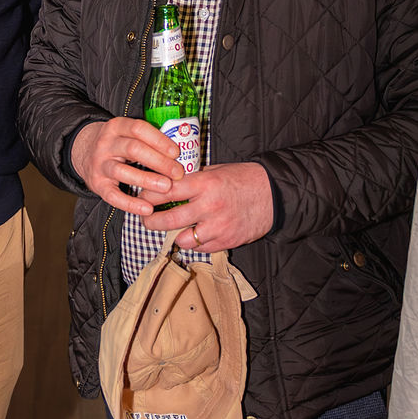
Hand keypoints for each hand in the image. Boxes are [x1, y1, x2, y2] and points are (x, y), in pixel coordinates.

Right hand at [70, 117, 184, 213]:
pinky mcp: (96, 184)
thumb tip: (182, 152)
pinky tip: (147, 209)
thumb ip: (147, 139)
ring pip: (122, 171)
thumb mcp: (127, 133)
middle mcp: (106, 143)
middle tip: (178, 173)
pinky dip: (131, 204)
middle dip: (159, 161)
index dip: (159, 140)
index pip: (138, 128)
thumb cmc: (117, 143)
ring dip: (147, 180)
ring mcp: (100, 164)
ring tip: (166, 187)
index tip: (176, 152)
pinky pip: (113, 195)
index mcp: (117, 126)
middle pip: (133, 149)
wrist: (83, 151)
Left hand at [144, 161, 273, 253]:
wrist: (275, 194)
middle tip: (146, 219)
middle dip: (151, 221)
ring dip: (174, 234)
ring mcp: (218, 227)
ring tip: (172, 228)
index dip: (149, 196)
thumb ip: (193, 179)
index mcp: (205, 184)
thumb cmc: (244, 179)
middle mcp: (209, 206)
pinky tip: (195, 234)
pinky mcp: (226, 241)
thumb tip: (168, 182)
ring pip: (182, 239)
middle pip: (168, 219)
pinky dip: (194, 242)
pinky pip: (200, 247)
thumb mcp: (216, 170)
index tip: (142, 197)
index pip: (166, 191)